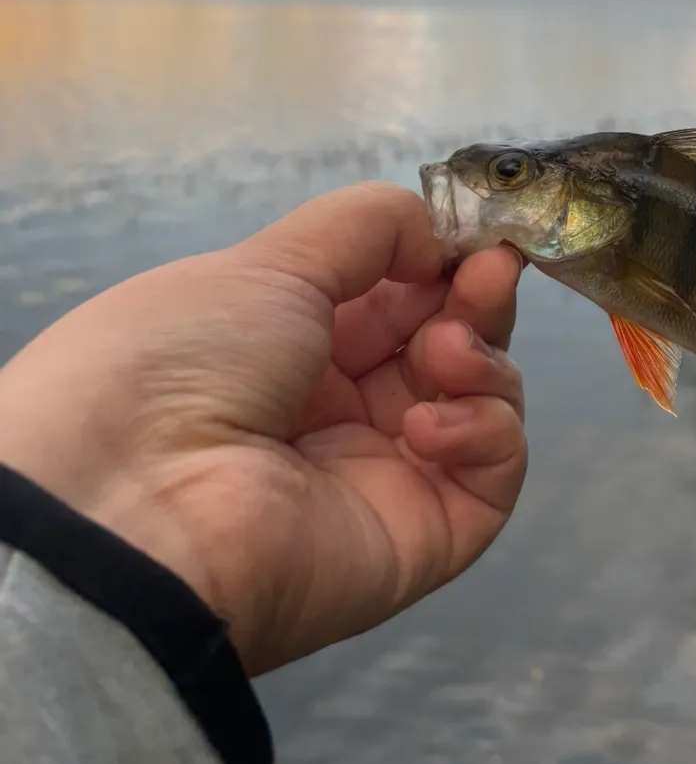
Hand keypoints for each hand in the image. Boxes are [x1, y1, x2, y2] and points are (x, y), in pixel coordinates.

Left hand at [0, 182, 526, 674]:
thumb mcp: (269, 263)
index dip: (444, 263)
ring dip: (480, 359)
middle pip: (449, 344)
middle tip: (490, 274)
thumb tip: (443, 238)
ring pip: (481, 401)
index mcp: (292, 348)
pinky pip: (492, 473)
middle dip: (476, 299)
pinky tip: (427, 426)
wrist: (134, 506)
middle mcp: (340, 412)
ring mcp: (385, 476)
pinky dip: (484, 431)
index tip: (479, 237)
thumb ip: (371, 228)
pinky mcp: (425, 536)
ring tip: (443, 353)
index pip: (399, 299)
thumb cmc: (183, 362)